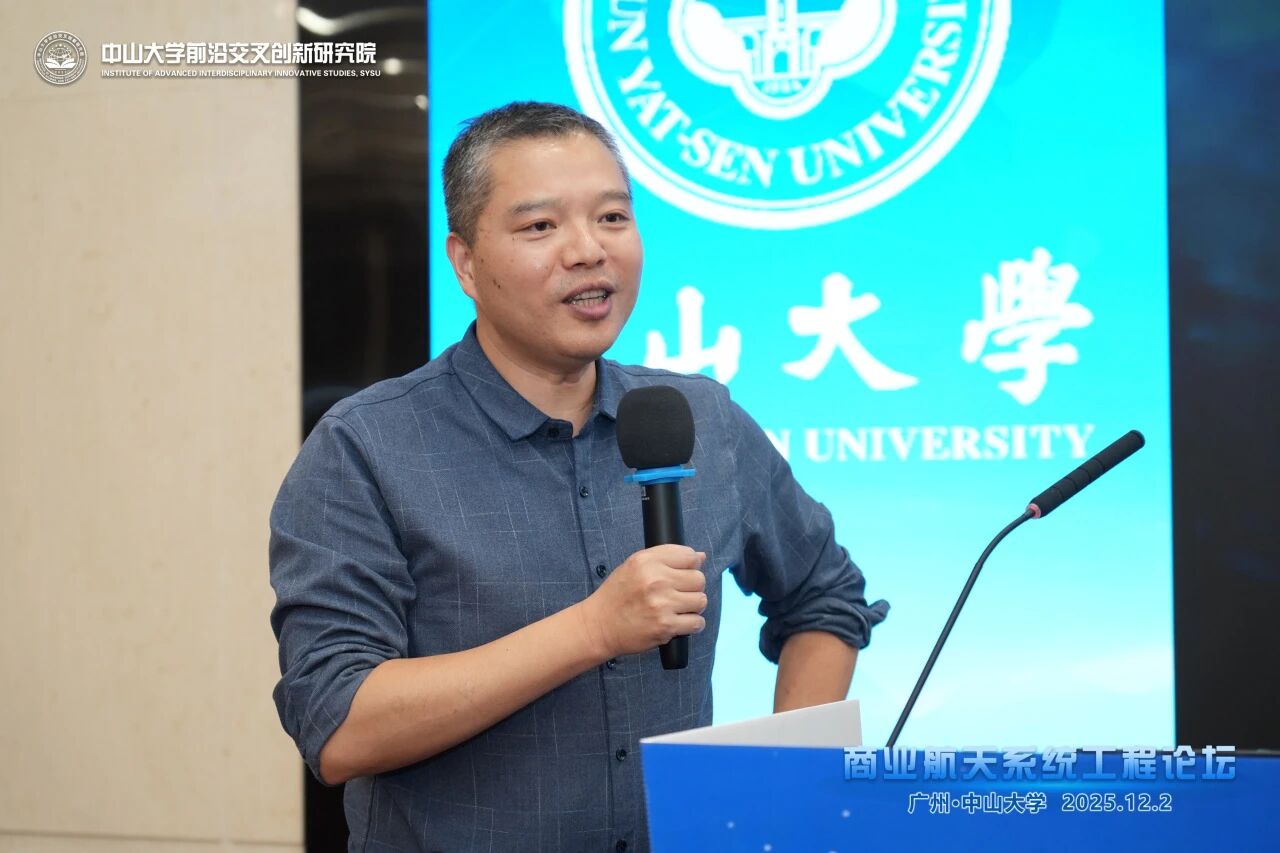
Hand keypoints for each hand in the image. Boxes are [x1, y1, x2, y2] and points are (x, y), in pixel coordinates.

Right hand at [579, 545, 707, 658]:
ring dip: (693, 606)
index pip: (689, 556)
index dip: (691, 565)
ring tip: (678, 608)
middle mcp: (655, 580)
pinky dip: (692, 624)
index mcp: (646, 561)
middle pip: (699, 579)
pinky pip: (697, 623)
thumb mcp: (634, 565)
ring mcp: (662, 604)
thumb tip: (701, 556)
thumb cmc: (617, 595)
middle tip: (678, 593)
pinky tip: (679, 622)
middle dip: (692, 587)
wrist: (599, 625)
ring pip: (701, 600)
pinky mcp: (666, 626)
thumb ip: (666, 557)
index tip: (683, 574)